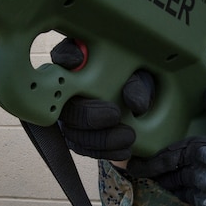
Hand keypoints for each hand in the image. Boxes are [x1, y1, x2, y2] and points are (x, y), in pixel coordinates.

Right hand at [51, 38, 153, 160]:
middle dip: (87, 111)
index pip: (63, 54)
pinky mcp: (75, 136)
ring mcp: (68, 113)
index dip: (67, 56)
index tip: (78, 60)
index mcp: (81, 63)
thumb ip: (138, 86)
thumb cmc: (136, 87)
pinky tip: (124, 150)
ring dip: (99, 137)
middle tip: (114, 114)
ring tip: (128, 137)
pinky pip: (82, 147)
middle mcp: (67, 88)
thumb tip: (135, 103)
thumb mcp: (143, 80)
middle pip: (62, 99)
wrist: (141, 116)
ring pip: (71, 129)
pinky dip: (104, 151)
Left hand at [128, 87, 205, 205]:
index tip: (133, 166)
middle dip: (159, 177)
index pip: (166, 158)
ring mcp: (205, 200)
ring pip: (182, 194)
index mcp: (202, 152)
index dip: (148, 163)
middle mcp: (198, 176)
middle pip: (170, 178)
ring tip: (178, 185)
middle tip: (147, 176)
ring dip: (180, 189)